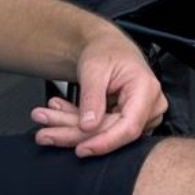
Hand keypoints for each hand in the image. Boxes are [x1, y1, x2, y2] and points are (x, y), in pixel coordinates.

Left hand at [30, 31, 166, 156]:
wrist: (106, 45)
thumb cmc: (105, 50)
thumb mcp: (94, 68)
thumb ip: (92, 98)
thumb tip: (88, 127)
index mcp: (147, 89)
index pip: (129, 127)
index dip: (104, 142)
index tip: (80, 149)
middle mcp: (149, 106)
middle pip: (112, 131)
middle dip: (74, 132)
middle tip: (45, 133)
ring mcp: (141, 115)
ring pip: (104, 132)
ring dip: (71, 127)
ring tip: (44, 119)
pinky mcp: (128, 120)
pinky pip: (102, 129)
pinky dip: (77, 122)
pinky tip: (57, 114)